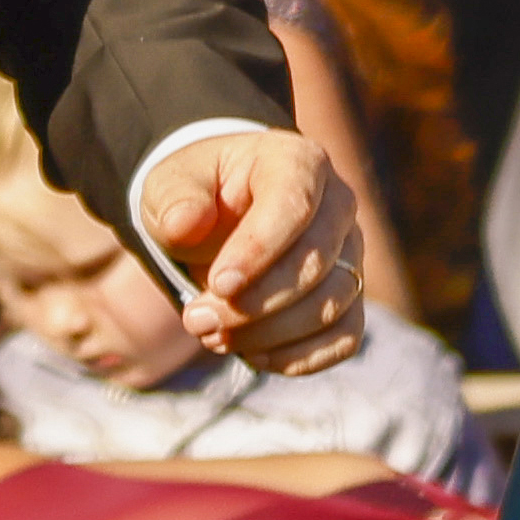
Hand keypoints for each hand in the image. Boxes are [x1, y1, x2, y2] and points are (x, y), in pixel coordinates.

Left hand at [138, 127, 373, 376]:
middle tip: (197, 320)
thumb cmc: (195, 194)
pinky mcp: (349, 296)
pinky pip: (345, 337)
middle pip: (316, 264)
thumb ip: (175, 200)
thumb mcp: (170, 184)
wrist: (215, 214)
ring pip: (332, 306)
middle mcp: (337, 206)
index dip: (259, 250)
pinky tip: (254, 356)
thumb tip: (185, 224)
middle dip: (256, 304)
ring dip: (270, 334)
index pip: (294, 205)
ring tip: (213, 337)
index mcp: (297, 162)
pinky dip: (300, 357)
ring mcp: (349, 253)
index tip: (219, 284)